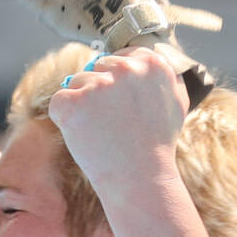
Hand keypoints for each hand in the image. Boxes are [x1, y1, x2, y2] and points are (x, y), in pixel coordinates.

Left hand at [47, 46, 188, 206]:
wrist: (139, 179)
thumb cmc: (157, 146)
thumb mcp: (177, 103)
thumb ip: (165, 76)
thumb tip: (147, 60)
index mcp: (152, 63)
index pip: (121, 57)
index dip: (117, 83)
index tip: (122, 106)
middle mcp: (126, 68)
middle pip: (97, 68)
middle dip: (99, 93)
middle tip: (114, 123)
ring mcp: (98, 84)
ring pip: (77, 83)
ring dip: (83, 107)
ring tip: (103, 133)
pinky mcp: (73, 103)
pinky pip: (59, 102)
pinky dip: (65, 120)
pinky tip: (84, 136)